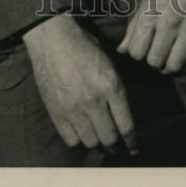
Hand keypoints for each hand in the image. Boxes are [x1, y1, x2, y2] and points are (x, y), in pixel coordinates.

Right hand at [23, 12, 138, 156]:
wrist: (52, 39)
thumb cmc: (83, 46)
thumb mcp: (108, 63)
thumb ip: (116, 88)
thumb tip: (122, 113)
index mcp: (110, 86)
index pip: (126, 124)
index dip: (132, 141)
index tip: (133, 147)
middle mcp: (94, 101)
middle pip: (109, 138)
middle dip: (115, 145)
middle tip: (115, 145)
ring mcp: (74, 109)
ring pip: (91, 142)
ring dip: (96, 142)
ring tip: (97, 137)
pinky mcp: (56, 113)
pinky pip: (71, 139)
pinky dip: (77, 140)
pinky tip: (80, 132)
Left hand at [117, 0, 185, 74]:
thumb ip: (135, 23)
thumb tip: (121, 49)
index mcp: (151, 11)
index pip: (136, 51)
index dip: (137, 53)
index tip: (143, 47)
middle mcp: (169, 22)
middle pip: (154, 61)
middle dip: (153, 59)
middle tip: (157, 51)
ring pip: (174, 66)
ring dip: (170, 65)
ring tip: (170, 56)